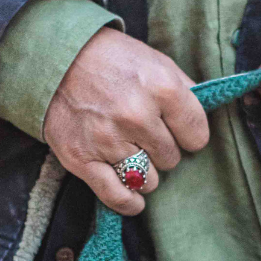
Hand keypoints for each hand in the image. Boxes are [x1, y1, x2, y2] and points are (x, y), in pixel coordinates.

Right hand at [43, 27, 209, 213]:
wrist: (55, 58)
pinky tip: (134, 198)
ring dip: (144, 171)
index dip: (189, 135)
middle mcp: (136, 115)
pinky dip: (129, 202)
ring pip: (149, 181)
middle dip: (162, 149)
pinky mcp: (83, 159)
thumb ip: (185, 91)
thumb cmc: (112, 60)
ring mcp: (108, 140)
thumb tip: (205, 118)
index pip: (197, 136)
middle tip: (143, 134)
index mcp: (161, 88)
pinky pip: (118, 197)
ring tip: (130, 151)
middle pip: (171, 159)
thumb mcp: (156, 62)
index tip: (177, 130)